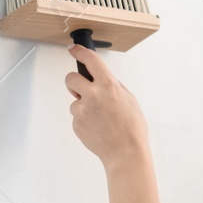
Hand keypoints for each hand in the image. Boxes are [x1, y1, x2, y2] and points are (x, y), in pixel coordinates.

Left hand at [66, 44, 149, 167]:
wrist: (125, 153)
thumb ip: (115, 88)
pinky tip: (98, 127)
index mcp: (108, 85)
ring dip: (83, 106)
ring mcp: (82, 109)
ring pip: (74, 101)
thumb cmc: (132, 130)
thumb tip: (105, 81)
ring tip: (100, 119)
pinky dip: (85, 120)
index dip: (80, 52)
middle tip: (82, 90)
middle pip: (70, 78)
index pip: (90, 60)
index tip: (74, 49)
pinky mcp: (76, 123)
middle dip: (75, 82)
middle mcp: (92, 94)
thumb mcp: (130, 101)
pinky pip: (77, 116)